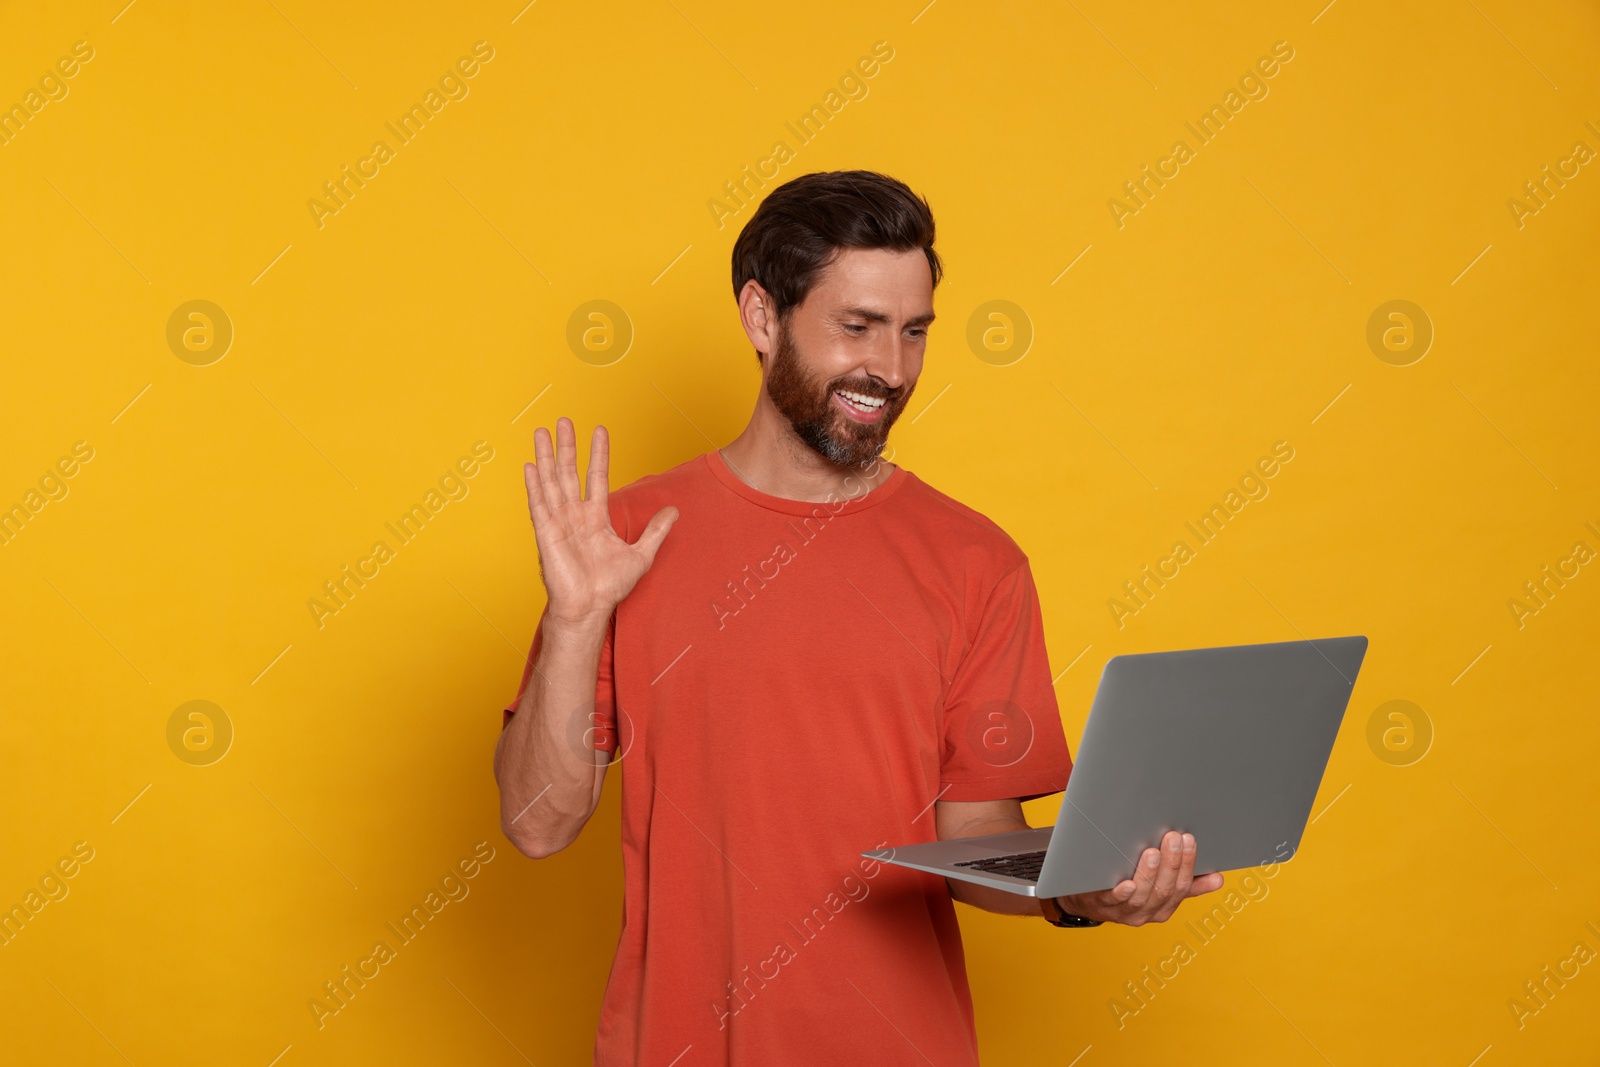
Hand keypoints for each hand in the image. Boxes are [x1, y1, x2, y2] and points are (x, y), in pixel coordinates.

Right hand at [525, 418, 677, 622]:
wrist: (590, 608)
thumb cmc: (609, 587)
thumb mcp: (641, 555)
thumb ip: (656, 531)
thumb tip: (674, 511)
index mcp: (595, 518)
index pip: (596, 477)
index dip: (598, 453)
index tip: (599, 430)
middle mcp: (574, 515)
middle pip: (569, 472)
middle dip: (567, 446)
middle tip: (563, 420)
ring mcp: (559, 523)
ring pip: (551, 482)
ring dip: (546, 456)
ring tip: (542, 431)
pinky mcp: (546, 534)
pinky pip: (539, 505)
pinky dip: (534, 485)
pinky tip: (530, 465)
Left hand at [1047, 831, 1222, 926]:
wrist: (1085, 899)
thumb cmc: (1127, 886)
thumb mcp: (1159, 886)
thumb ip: (1187, 883)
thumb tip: (1218, 878)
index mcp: (1164, 907)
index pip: (1182, 887)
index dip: (1187, 864)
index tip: (1190, 840)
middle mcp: (1147, 912)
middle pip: (1164, 890)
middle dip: (1171, 863)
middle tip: (1173, 837)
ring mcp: (1124, 912)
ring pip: (1142, 896)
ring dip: (1149, 874)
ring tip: (1152, 852)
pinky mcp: (1101, 906)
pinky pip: (1112, 901)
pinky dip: (1121, 893)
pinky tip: (1126, 884)